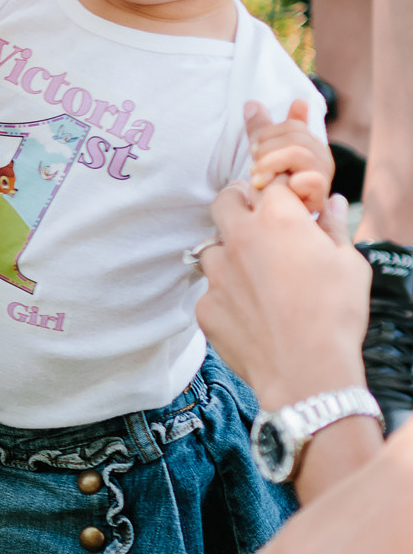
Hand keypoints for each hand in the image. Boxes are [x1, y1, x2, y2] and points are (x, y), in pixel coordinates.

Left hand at [196, 184, 367, 408]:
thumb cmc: (335, 313)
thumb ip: (334, 228)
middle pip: (224, 201)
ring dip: (229, 253)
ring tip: (254, 274)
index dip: (280, 192)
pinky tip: (250, 311)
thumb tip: (333, 204)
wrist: (305, 368)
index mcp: (278, 221)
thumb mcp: (349, 263)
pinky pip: (211, 290)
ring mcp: (217, 274)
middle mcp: (240, 240)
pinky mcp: (205, 305)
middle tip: (253, 216)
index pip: (271, 185)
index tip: (287, 202)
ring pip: (211, 248)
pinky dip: (227, 294)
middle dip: (238, 202)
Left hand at [245, 97, 335, 217]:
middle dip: (267, 149)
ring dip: (272, 162)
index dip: (267, 133)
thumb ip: (262, 130)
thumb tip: (251, 103)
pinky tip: (279, 188)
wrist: (276, 227)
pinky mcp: (319, 200)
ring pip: (300, 153)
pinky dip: (293, 181)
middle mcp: (321, 161)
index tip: (252, 148)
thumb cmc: (271, 190)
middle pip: (297, 136)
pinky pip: (312, 180)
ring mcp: (322, 179)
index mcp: (310, 147)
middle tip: (253, 167)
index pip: (294, 126)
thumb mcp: (265, 156)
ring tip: (258, 179)